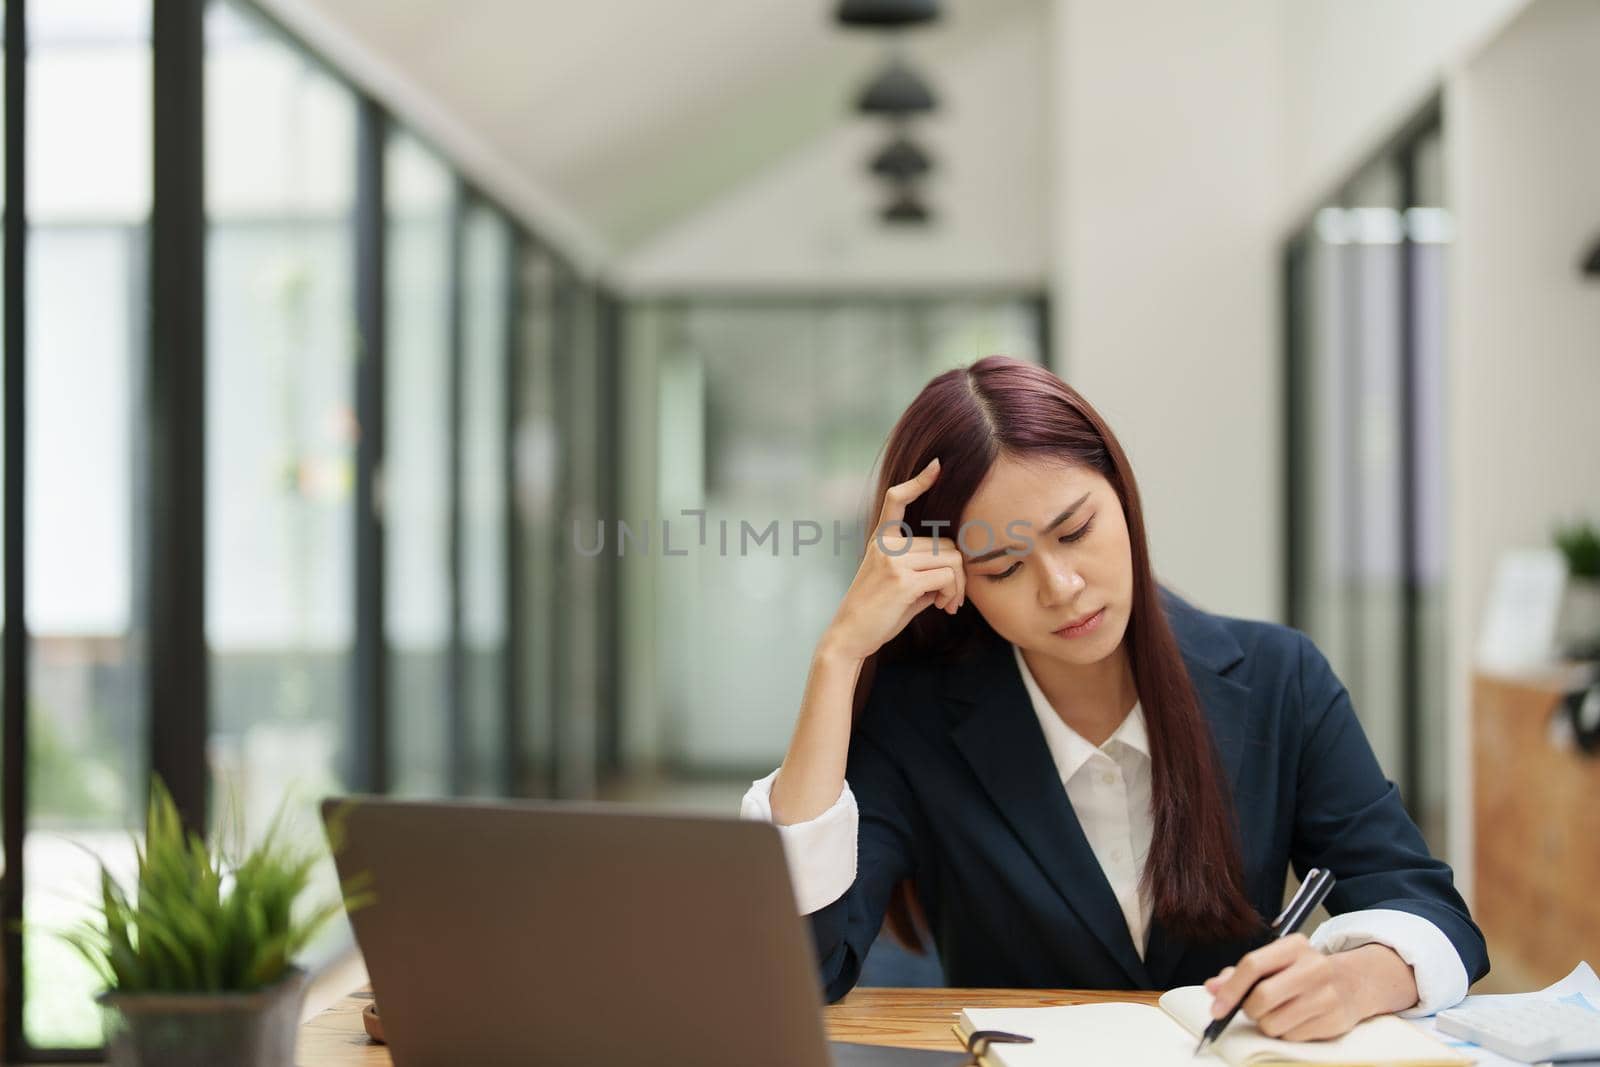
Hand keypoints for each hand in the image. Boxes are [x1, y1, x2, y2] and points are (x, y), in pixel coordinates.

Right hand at [821, 457, 965, 662]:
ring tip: (949, 604)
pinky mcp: (902, 581)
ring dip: (959, 585)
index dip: (918, 482)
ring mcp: (894, 561)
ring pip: (951, 559)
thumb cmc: (876, 613)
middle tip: (952, 598)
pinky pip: (946, 577)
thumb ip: (922, 568)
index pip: (896, 499)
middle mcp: (886, 545)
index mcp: (881, 540)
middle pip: (945, 544)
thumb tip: (956, 568)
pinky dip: (953, 593)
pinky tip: (944, 607)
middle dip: (958, 572)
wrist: (849, 636)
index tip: (937, 466)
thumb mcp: (897, 582)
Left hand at [1204, 935, 1387, 1041]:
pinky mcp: (1335, 1020)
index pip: (1253, 965)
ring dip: (1267, 1024)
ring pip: (1275, 1023)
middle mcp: (1313, 967)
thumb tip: (1212, 987)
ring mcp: (1327, 995)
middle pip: (1262, 997)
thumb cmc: (1302, 972)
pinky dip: (1286, 1033)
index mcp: (1294, 946)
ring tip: (1278, 1013)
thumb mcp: (1274, 962)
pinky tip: (1296, 1020)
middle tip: (1252, 1009)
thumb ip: (1239, 973)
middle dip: (1249, 1010)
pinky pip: (1292, 1038)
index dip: (1230, 989)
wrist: (1353, 983)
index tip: (1217, 1008)